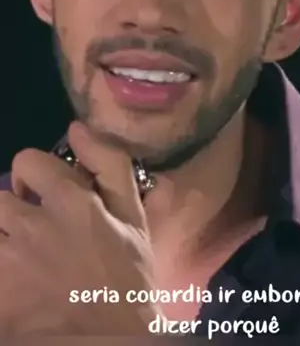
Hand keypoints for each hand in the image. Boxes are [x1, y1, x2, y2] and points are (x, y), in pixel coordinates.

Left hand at [0, 122, 159, 334]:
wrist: (108, 343)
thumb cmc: (126, 279)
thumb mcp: (133, 218)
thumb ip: (111, 165)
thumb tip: (77, 127)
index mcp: (70, 202)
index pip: (27, 161)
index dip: (35, 174)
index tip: (44, 193)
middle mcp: (32, 225)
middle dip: (12, 208)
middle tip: (30, 230)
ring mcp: (9, 262)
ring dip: (4, 239)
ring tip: (23, 255)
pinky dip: (1, 268)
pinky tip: (18, 279)